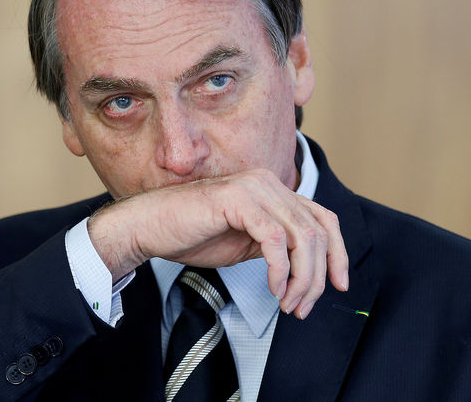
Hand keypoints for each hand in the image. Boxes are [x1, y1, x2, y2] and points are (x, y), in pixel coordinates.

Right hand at [87, 169, 348, 318]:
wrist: (148, 227)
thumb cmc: (189, 234)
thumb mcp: (244, 242)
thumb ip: (275, 245)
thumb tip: (305, 268)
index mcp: (271, 190)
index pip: (322, 218)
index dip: (338, 253)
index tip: (339, 285)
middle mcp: (267, 182)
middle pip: (318, 231)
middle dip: (318, 276)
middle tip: (303, 307)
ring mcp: (253, 188)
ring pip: (301, 237)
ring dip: (301, 279)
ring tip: (288, 304)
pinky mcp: (238, 200)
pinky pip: (274, 240)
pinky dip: (280, 270)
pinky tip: (273, 288)